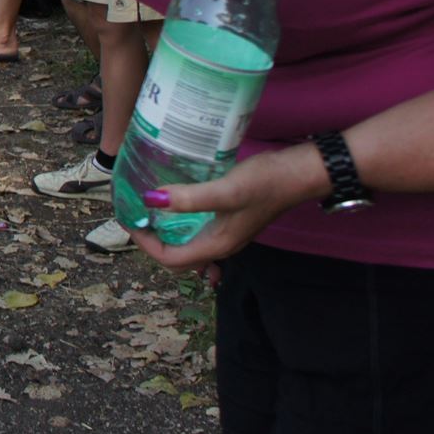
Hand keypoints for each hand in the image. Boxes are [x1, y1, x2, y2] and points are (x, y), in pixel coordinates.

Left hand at [125, 143, 325, 271]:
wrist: (303, 173)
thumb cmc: (267, 182)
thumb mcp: (226, 190)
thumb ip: (190, 198)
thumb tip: (151, 201)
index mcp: (218, 245)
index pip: (170, 259)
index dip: (145, 244)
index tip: (129, 219)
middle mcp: (221, 244)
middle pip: (176, 255)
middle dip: (151, 239)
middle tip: (133, 214)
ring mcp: (226, 232)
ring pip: (186, 241)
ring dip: (164, 230)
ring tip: (145, 206)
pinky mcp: (230, 218)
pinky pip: (196, 227)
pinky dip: (179, 219)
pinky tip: (172, 199)